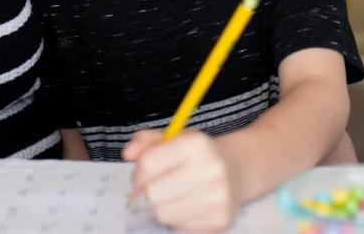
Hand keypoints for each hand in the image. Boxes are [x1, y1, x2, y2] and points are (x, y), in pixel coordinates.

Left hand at [123, 129, 242, 231]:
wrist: (236, 169)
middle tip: (159, 186)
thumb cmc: (196, 154)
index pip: (149, 163)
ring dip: (163, 206)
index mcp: (197, 144)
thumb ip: (145, 141)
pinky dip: (179, 218)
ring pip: (164, 214)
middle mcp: (211, 169)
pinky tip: (189, 205)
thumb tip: (127, 154)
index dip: (138, 172)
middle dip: (150, 191)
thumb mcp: (172, 138)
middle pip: (153, 193)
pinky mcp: (221, 219)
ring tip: (175, 195)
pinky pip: (180, 227)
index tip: (142, 175)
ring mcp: (219, 196)